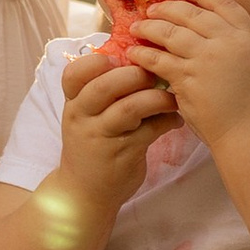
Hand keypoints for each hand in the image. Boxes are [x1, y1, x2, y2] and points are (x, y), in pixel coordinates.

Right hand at [54, 45, 176, 230]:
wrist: (84, 193)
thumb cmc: (92, 143)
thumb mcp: (87, 116)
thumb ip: (104, 90)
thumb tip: (141, 56)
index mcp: (74, 102)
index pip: (74, 74)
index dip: (97, 61)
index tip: (118, 57)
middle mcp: (82, 117)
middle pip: (105, 86)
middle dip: (134, 74)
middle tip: (154, 72)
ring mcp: (101, 137)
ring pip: (130, 108)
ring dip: (157, 97)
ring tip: (172, 97)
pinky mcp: (122, 155)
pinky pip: (150, 131)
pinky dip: (167, 121)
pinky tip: (176, 119)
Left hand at [130, 0, 249, 149]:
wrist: (248, 133)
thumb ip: (235, 42)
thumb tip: (208, 26)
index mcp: (248, 37)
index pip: (224, 3)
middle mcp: (228, 42)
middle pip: (192, 14)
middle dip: (168, 8)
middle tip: (152, 9)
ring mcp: (207, 59)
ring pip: (171, 33)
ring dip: (150, 27)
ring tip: (136, 27)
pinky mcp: (187, 78)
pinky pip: (159, 59)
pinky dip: (143, 53)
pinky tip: (133, 52)